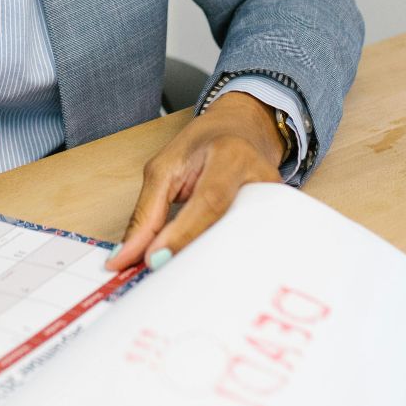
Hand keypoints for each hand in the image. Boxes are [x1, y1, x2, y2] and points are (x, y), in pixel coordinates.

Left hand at [105, 92, 283, 271]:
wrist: (243, 131)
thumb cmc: (204, 144)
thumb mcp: (165, 167)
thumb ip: (146, 213)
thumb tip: (126, 256)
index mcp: (232, 156)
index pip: (209, 201)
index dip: (182, 234)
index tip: (154, 260)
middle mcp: (262, 179)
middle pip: (230, 229)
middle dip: (193, 256)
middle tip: (163, 273)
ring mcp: (276, 202)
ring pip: (243, 245)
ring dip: (209, 263)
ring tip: (182, 273)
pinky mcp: (278, 219)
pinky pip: (250, 247)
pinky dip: (224, 260)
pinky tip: (205, 268)